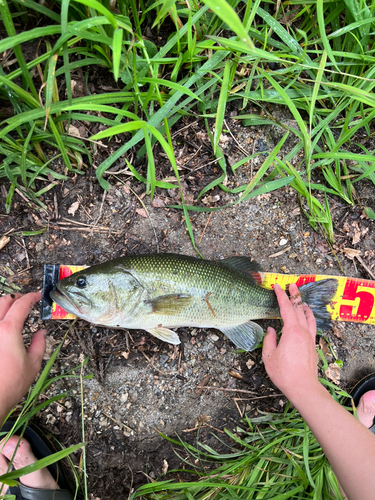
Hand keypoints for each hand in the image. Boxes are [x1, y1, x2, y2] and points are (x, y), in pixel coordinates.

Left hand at [0, 293, 45, 420]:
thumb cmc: (9, 385)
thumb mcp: (33, 365)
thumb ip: (39, 344)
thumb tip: (41, 333)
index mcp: (8, 330)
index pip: (21, 305)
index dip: (31, 297)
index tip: (37, 296)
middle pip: (3, 301)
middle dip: (15, 299)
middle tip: (24, 302)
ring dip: (3, 308)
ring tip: (11, 313)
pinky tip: (3, 331)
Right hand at [262, 283, 318, 400]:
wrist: (303, 387)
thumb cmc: (284, 373)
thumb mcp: (269, 356)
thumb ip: (269, 340)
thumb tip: (271, 331)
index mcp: (291, 331)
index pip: (286, 308)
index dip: (281, 296)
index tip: (277, 286)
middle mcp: (303, 332)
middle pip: (299, 309)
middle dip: (294, 296)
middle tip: (291, 285)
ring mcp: (310, 338)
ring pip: (308, 316)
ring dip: (303, 306)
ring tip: (301, 300)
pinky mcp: (312, 345)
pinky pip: (312, 326)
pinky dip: (309, 317)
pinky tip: (307, 318)